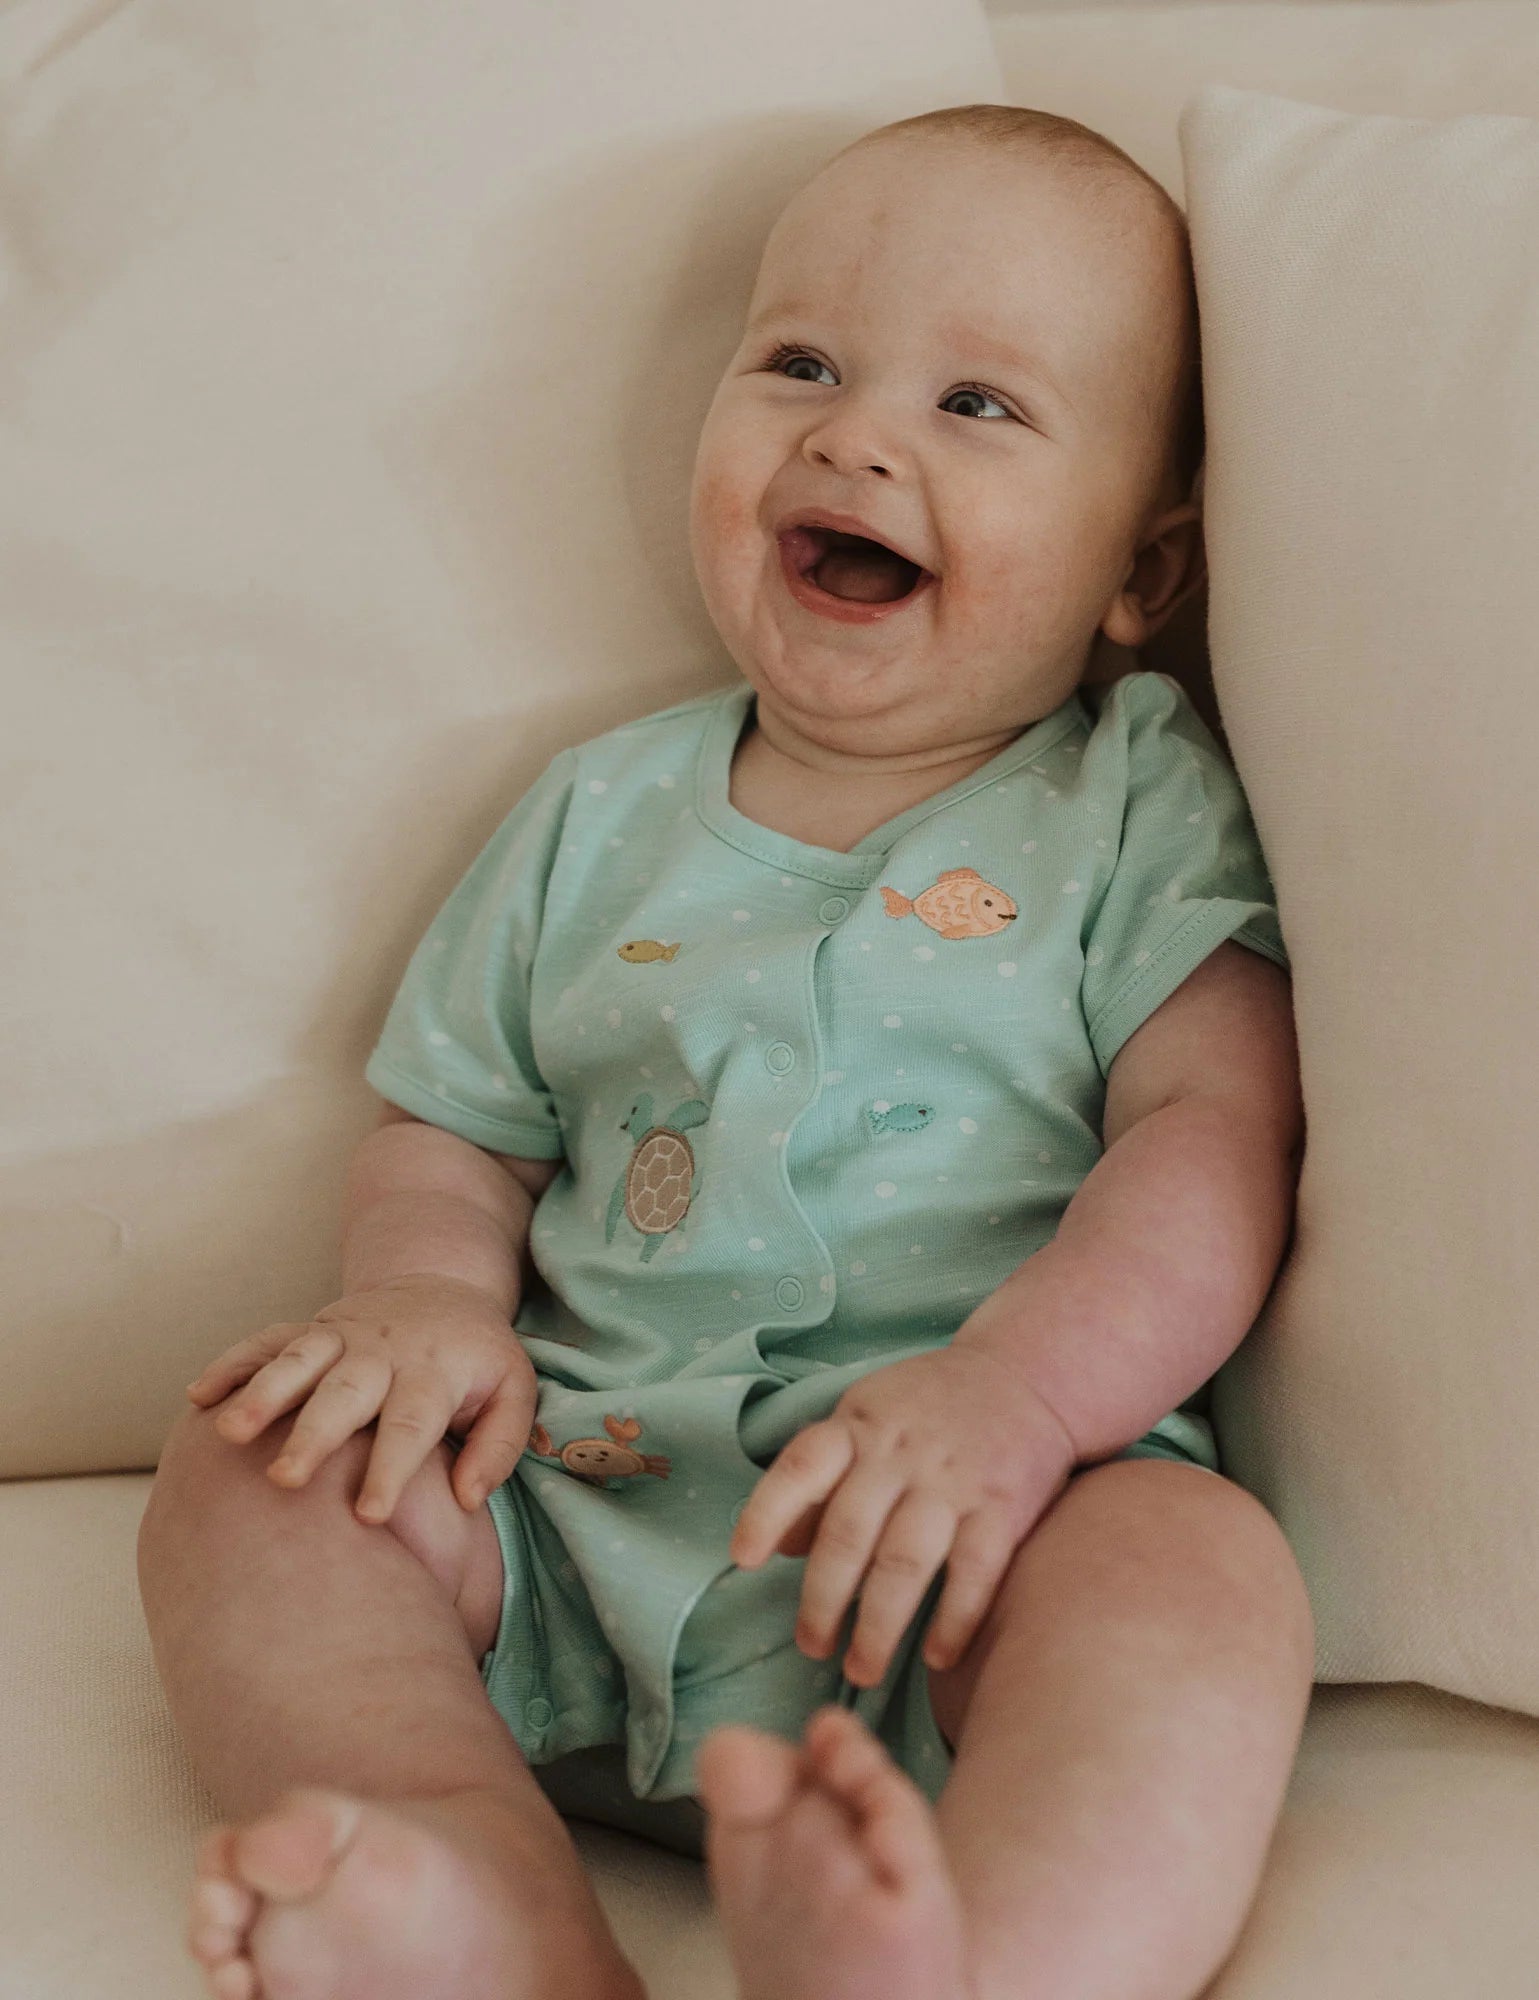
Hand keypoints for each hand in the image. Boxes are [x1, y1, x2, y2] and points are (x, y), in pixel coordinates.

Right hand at [184, 1274, 538, 1524]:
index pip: (412, 1425)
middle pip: (345, 1393)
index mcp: (434, 1373)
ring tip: (228, 1433)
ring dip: (264, 1393)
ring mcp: (342, 1335)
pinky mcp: (311, 1327)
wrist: (443, 1286)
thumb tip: (469, 1498)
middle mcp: (383, 1352)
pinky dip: (232, 1362)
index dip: (391, 1470)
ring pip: (299, 1360)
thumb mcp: (515, 1390)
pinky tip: (197, 1396)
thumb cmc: (478, 1360)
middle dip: (314, 1435)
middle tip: (284, 1480)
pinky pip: (266, 1340)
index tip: (368, 1515)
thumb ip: (501, 1445)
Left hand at [729, 1344, 1076, 1688]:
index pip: (800, 1467)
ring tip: (862, 1670)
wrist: (1026, 1374)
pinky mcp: (1003, 1508)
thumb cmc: (930, 1407)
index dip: (766, 1512)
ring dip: (879, 1626)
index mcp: (859, 1426)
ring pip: (904, 1564)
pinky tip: (937, 1659)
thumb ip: (823, 1479)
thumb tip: (780, 1547)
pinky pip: (974, 1574)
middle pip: (849, 1534)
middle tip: (811, 1645)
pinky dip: (954, 1622)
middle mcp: (901, 1453)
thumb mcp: (867, 1419)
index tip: (742, 1559)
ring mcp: (954, 1482)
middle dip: (823, 1600)